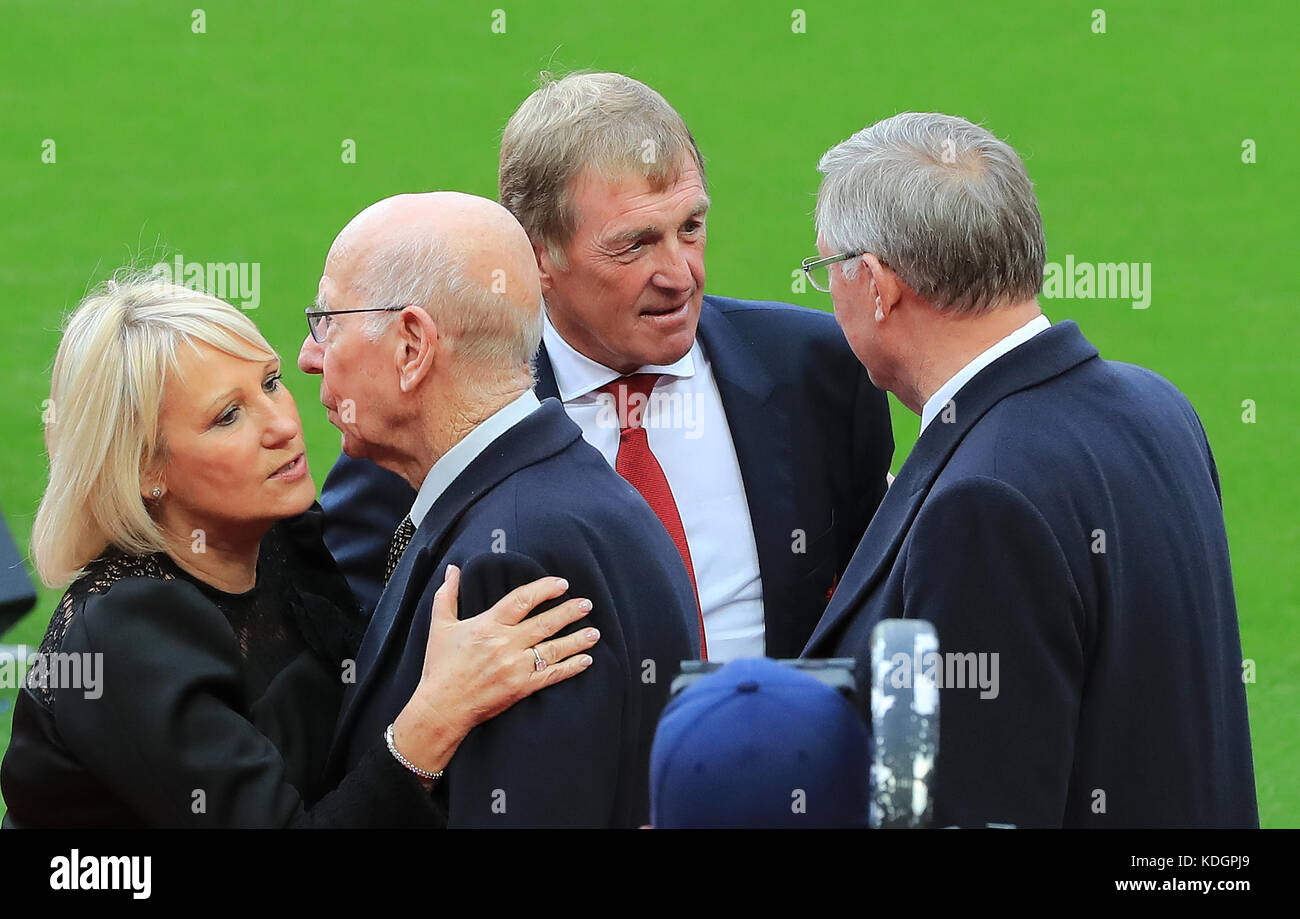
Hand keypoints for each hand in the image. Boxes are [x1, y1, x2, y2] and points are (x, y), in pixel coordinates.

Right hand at [392, 564, 597, 779]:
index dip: (544, 590)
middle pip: (544, 623)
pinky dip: (570, 667)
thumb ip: (448, 595)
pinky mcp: (521, 688)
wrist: (441, 708)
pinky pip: (551, 675)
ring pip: (553, 649)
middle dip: (568, 612)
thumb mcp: (440, 626)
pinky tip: (586, 660)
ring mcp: (515, 667)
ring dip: (576, 640)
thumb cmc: (441, 667)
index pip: (521, 600)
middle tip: (586, 604)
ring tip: (594, 632)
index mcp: (488, 625)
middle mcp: (505, 644)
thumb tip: (453, 569)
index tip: (561, 584)